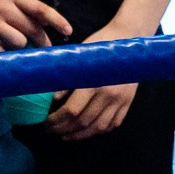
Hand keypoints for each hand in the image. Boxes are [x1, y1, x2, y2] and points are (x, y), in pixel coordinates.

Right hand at [0, 0, 69, 51]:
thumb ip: (25, 10)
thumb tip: (47, 27)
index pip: (40, 8)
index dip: (56, 20)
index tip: (68, 30)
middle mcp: (3, 9)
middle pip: (33, 29)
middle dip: (44, 41)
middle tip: (47, 48)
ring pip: (19, 43)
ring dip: (19, 46)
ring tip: (8, 41)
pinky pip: (1, 53)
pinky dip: (3, 53)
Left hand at [45, 25, 144, 139]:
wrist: (129, 38)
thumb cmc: (101, 46)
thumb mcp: (80, 58)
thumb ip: (67, 80)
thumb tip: (53, 99)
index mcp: (94, 83)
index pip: (71, 111)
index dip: (56, 121)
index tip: (45, 122)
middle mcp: (109, 95)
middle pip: (83, 122)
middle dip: (63, 129)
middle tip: (51, 130)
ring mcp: (121, 100)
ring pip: (98, 127)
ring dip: (79, 135)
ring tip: (66, 135)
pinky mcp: (128, 101)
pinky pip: (113, 124)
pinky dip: (99, 131)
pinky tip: (87, 131)